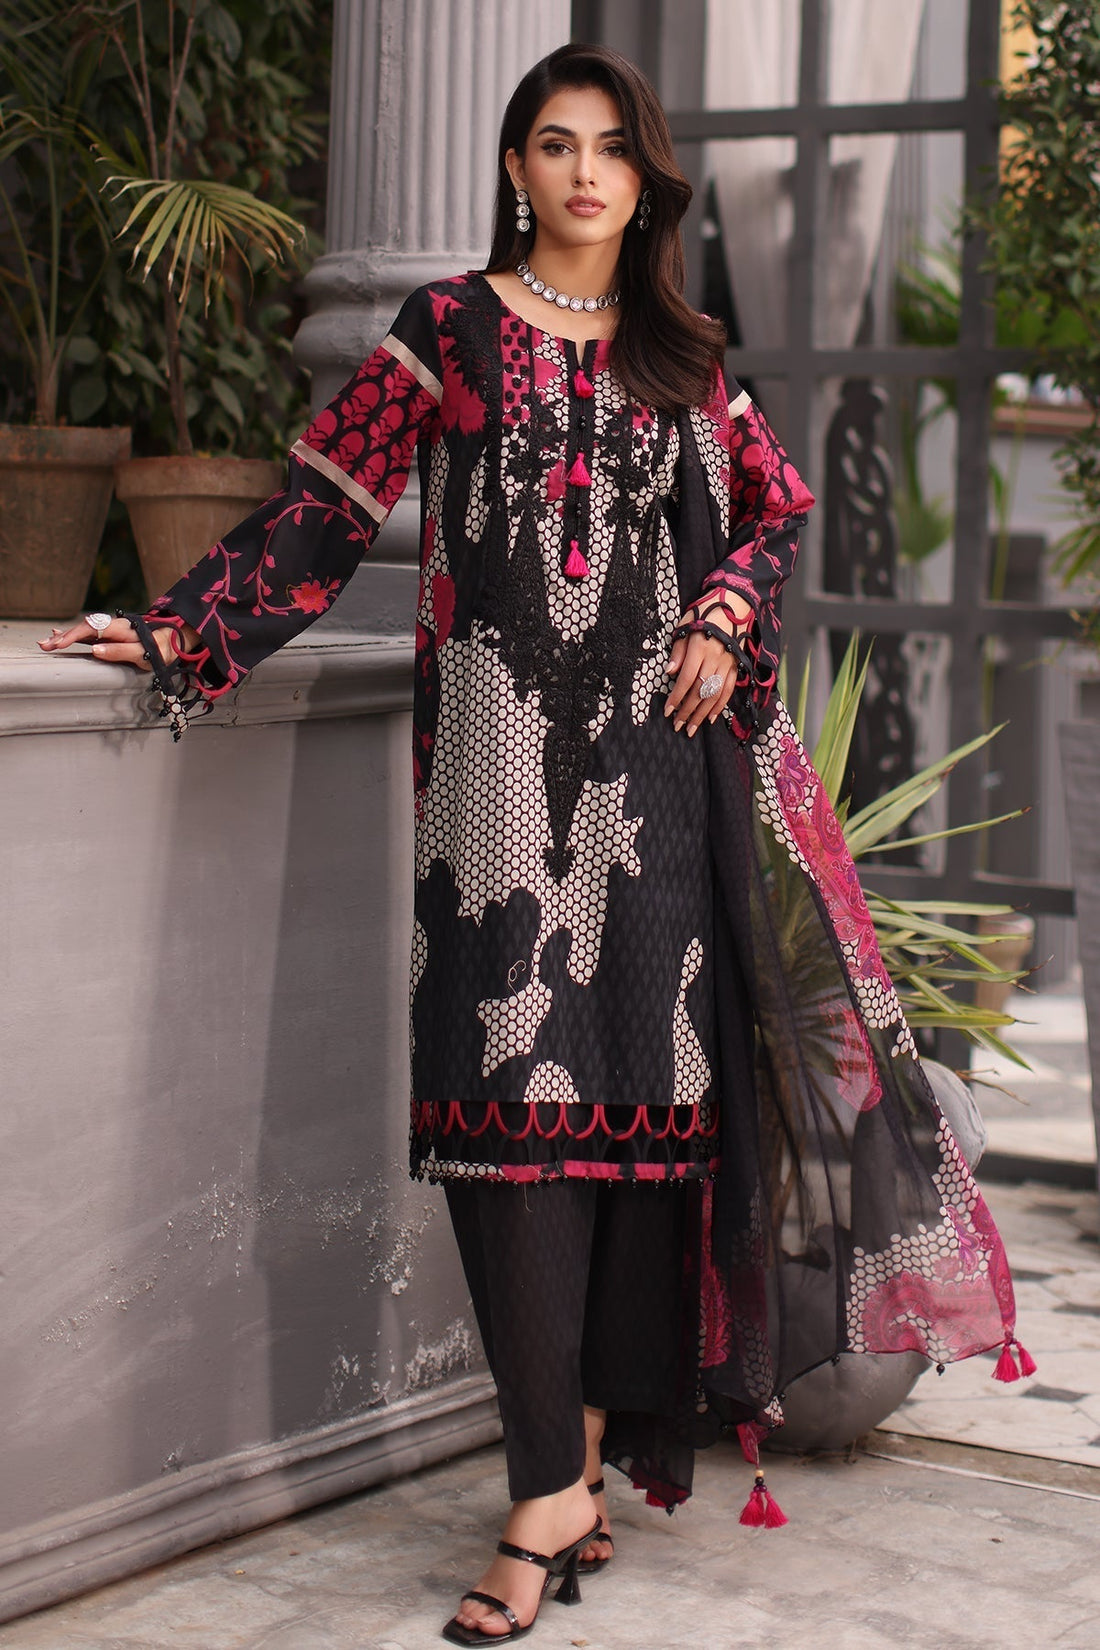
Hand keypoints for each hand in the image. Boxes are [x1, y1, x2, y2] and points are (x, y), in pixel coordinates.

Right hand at [38, 616, 195, 669]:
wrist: (173, 641)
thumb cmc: (160, 649)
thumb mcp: (143, 654)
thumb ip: (120, 651)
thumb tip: (95, 650)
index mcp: (120, 628)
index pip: (91, 629)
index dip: (74, 636)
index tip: (59, 644)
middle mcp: (112, 626)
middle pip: (83, 628)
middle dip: (63, 637)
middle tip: (45, 645)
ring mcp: (110, 630)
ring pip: (83, 631)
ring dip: (64, 637)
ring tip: (46, 643)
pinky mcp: (110, 636)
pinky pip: (88, 634)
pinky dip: (73, 635)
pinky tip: (59, 636)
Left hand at [664, 597, 751, 736]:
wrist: (733, 605)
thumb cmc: (704, 614)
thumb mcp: (685, 626)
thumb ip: (678, 651)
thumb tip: (670, 672)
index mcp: (700, 648)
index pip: (686, 679)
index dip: (676, 697)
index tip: (667, 711)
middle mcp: (715, 658)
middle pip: (700, 691)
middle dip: (687, 711)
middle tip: (677, 725)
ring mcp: (727, 664)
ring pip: (715, 695)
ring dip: (702, 714)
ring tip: (691, 728)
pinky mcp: (736, 666)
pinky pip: (728, 690)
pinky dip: (720, 706)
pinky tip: (711, 718)